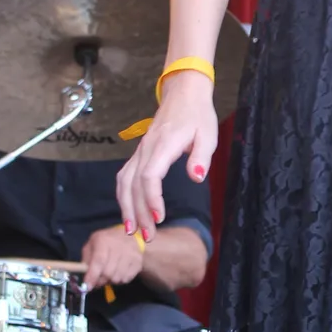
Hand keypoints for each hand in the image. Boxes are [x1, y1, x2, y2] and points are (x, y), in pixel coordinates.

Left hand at [81, 224, 145, 293]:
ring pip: (117, 278)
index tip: (88, 287)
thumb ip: (86, 260)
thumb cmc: (106, 241)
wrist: (130, 235)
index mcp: (104, 240)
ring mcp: (131, 255)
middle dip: (100, 281)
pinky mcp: (138, 262)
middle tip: (97, 281)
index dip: (93, 276)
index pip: (99, 261)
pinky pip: (126, 279)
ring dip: (110, 281)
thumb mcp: (92, 244)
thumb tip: (85, 278)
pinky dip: (120, 280)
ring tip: (109, 274)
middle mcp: (119, 246)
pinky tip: (118, 272)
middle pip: (108, 273)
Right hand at [116, 69, 217, 240]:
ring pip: (124, 182)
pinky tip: (128, 211)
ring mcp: (140, 151)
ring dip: (126, 207)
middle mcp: (147, 149)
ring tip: (132, 231)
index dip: (151, 198)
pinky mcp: (139, 153)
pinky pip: (125, 176)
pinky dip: (124, 196)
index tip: (159, 217)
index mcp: (164, 144)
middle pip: (133, 184)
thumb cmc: (198, 115)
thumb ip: (201, 157)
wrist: (183, 94)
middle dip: (138, 212)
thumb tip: (196, 178)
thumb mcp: (208, 134)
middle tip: (147, 236)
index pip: (150, 175)